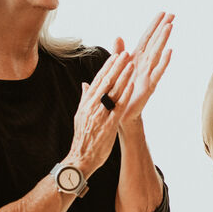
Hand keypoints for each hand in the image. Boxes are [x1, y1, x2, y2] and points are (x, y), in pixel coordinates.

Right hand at [66, 51, 133, 175]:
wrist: (81, 158)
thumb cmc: (83, 137)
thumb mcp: (80, 115)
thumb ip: (85, 98)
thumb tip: (86, 84)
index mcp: (86, 103)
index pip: (98, 81)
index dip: (107, 67)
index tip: (115, 55)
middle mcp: (92, 106)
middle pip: (106, 82)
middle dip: (116, 67)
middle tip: (125, 53)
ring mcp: (101, 114)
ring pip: (112, 91)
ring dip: (122, 76)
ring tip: (131, 64)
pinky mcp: (109, 124)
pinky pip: (117, 106)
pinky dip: (124, 94)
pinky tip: (131, 84)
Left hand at [119, 12, 173, 123]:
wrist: (117, 110)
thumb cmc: (119, 89)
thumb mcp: (116, 68)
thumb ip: (118, 52)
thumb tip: (118, 36)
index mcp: (136, 58)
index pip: (147, 38)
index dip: (154, 25)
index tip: (163, 13)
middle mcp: (145, 63)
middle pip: (155, 42)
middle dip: (163, 28)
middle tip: (172, 14)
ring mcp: (148, 73)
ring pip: (157, 53)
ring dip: (163, 39)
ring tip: (170, 26)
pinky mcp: (149, 85)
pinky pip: (157, 72)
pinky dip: (164, 61)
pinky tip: (169, 51)